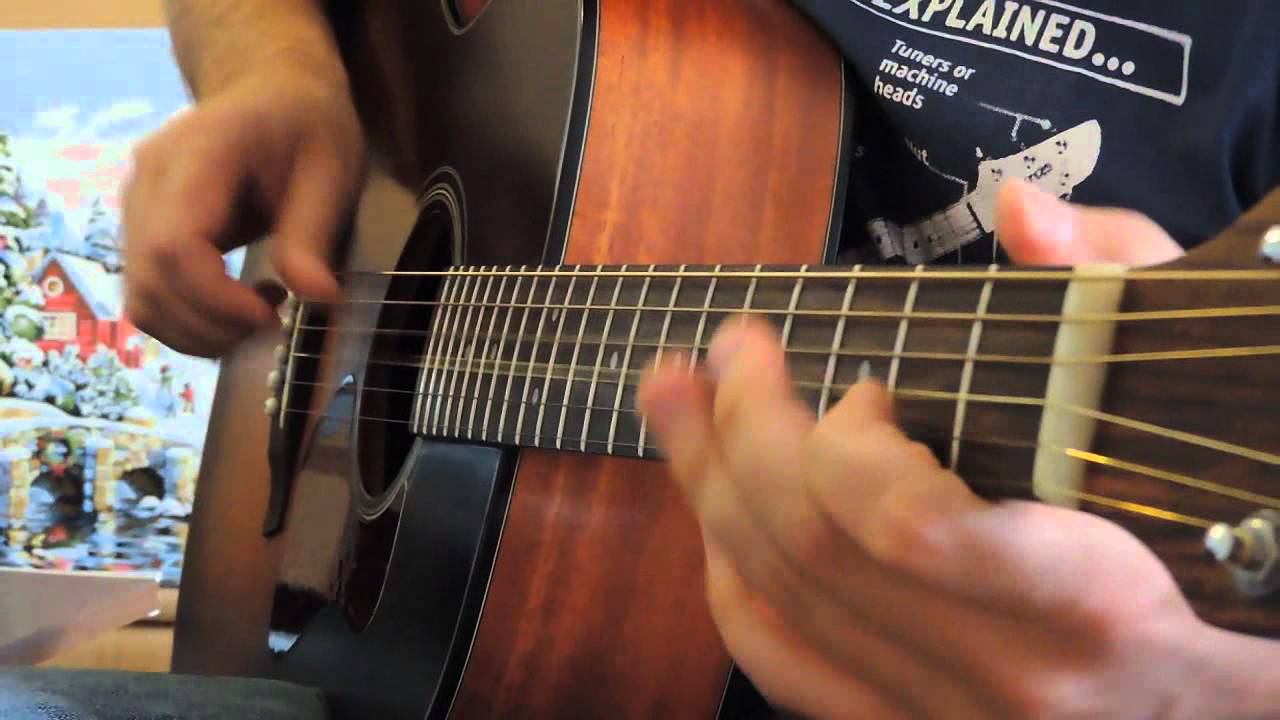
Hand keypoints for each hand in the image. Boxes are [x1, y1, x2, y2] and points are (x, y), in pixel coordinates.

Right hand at [122, 66, 364, 356]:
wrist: (268, 90)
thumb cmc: (306, 126)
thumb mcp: (331, 170)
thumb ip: (313, 232)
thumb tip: (317, 298)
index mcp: (196, 155)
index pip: (173, 245)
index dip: (214, 298)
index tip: (270, 315)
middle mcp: (147, 182)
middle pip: (149, 279)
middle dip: (211, 325)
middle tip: (273, 323)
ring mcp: (135, 208)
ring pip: (140, 298)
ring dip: (198, 332)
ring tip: (260, 316)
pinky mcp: (141, 233)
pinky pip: (148, 296)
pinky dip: (189, 323)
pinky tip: (237, 310)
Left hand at [636, 181, 1269, 717]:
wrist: (1239, 684)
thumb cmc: (1231, 523)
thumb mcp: (1197, 382)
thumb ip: (1128, 284)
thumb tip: (1021, 215)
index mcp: (1087, 600)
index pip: (904, 526)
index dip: (844, 440)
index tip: (867, 384)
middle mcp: (1009, 681)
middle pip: (811, 551)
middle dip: (741, 428)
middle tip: (729, 349)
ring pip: (775, 607)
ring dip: (707, 488)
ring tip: (672, 399)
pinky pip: (784, 667)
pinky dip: (731, 582)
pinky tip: (712, 514)